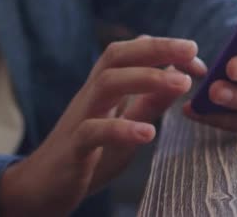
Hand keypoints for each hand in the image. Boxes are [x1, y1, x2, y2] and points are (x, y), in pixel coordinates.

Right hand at [0, 36, 205, 216]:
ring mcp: (80, 119)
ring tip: (181, 83)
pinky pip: (92, 132)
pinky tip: (148, 133)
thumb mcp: (127, 127)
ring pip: (106, 84)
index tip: (195, 57)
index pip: (130, 53)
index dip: (163, 48)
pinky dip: (121, 130)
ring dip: (146, 79)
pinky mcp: (73, 148)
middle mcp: (91, 96)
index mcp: (103, 89)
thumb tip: (178, 77)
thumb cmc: (89, 155)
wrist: (41, 187)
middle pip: (117, 56)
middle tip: (192, 49)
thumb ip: (148, 104)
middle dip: (156, 48)